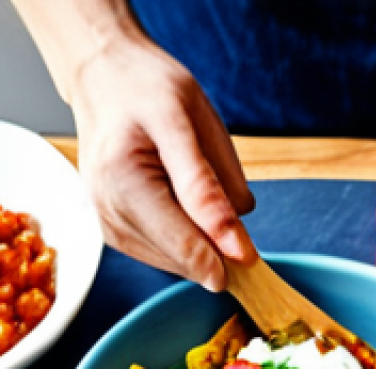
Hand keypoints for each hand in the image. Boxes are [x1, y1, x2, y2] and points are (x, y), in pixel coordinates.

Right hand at [70, 34, 255, 289]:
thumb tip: (239, 251)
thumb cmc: (149, 90)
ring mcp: (107, 224)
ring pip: (180, 263)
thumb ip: (213, 191)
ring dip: (200, 238)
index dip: (229, 255)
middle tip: (217, 197)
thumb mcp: (192, 123)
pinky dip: (185, 236)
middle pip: (186, 260)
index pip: (189, 249)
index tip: (251, 249)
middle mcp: (108, 210)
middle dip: (214, 241)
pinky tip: (179, 200)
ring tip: (188, 188)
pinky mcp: (114, 233)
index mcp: (124, 180)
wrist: (104, 77)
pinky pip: (168, 255)